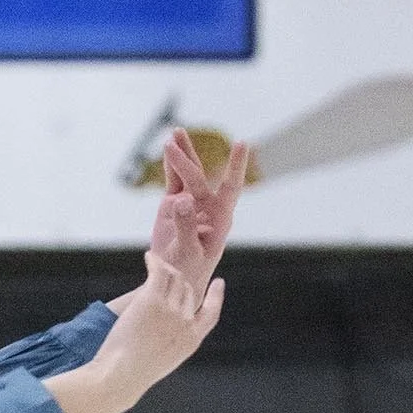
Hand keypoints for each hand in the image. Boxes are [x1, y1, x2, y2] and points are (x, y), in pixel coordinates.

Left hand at [45, 252, 224, 412]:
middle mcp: (185, 322)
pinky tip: (148, 258)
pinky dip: (154, 262)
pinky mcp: (152, 300)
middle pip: (187, 291)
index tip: (219, 283)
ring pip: (174, 278)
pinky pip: (158, 272)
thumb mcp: (163, 361)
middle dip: (178, 281)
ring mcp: (170, 310)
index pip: (211, 313)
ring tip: (154, 263)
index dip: (216, 296)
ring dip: (165, 268)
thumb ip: (170, 343)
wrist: (122, 375)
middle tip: (166, 273)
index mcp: (191, 340)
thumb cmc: (134, 374)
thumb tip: (163, 333)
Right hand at [145, 125, 245, 300]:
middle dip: (186, 161)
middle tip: (171, 146)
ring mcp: (191, 204)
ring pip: (188, 174)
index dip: (236, 166)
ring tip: (176, 132)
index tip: (242, 143)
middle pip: (198, 178)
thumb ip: (186, 226)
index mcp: (219, 219)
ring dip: (183, 154)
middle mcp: (208, 207)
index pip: (231, 187)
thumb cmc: (187, 272)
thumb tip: (183, 199)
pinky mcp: (174, 206)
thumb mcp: (187, 252)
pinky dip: (171, 167)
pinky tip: (169, 148)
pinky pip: (173, 182)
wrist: (173, 281)